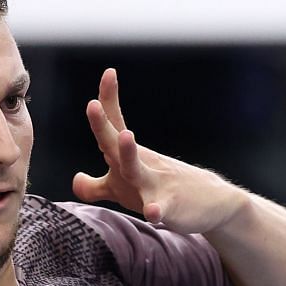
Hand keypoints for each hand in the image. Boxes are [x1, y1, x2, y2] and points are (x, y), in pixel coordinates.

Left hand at [72, 68, 247, 234]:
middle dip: (103, 125)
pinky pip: (162, 209)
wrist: (210, 203)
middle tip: (91, 104)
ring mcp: (157, 184)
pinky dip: (157, 210)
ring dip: (129, 154)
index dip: (108, 100)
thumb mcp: (123, 189)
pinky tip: (153, 213)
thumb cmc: (160, 191)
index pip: (116, 123)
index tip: (109, 71)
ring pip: (138, 170)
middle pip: (117, 144)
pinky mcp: (171, 207)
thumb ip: (96, 186)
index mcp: (129, 156)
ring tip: (126, 136)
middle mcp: (142, 164)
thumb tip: (75, 180)